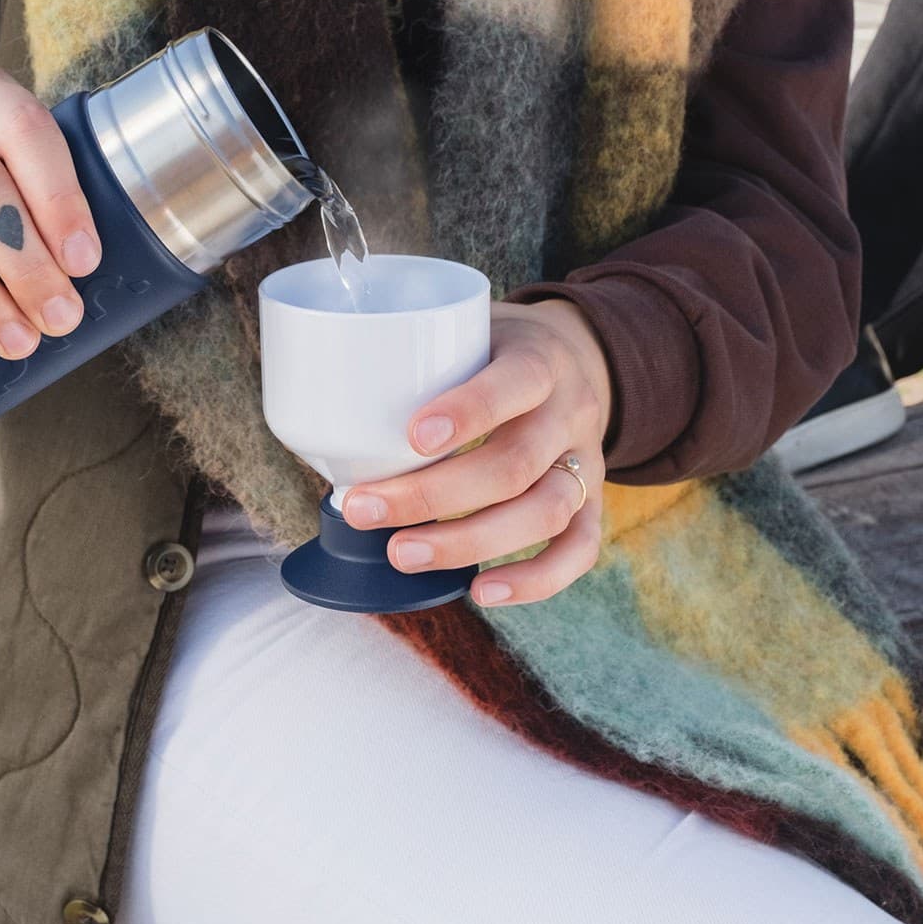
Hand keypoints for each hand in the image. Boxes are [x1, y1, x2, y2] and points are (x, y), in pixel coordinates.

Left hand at [340, 299, 611, 607]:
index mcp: (539, 360)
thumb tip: (328, 423)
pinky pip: (579, 549)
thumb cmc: (495, 352)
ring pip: (546, 512)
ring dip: (470, 542)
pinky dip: (534, 580)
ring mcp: (588, 460)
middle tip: (365, 510)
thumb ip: (421, 367)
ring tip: (403, 554)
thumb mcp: (469, 332)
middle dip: (434, 496)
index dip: (468, 412)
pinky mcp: (594, 501)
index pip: (515, 383)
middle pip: (515, 465)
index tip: (412, 438)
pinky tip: (482, 591)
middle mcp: (569, 412)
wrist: (578, 358)